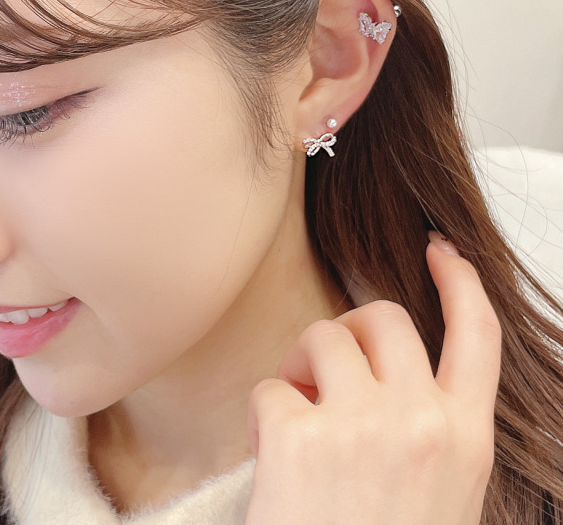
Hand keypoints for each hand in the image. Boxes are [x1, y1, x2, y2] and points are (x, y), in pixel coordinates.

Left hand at [244, 231, 501, 524]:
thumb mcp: (434, 489)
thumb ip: (424, 426)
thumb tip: (384, 369)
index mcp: (463, 440)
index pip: (477, 336)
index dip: (460, 284)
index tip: (439, 251)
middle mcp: (421, 423)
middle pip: (384, 318)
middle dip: (349, 328)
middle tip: (324, 365)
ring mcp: (363, 427)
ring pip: (323, 336)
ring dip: (301, 365)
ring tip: (296, 415)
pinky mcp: (301, 438)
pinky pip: (271, 387)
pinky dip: (262, 412)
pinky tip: (268, 452)